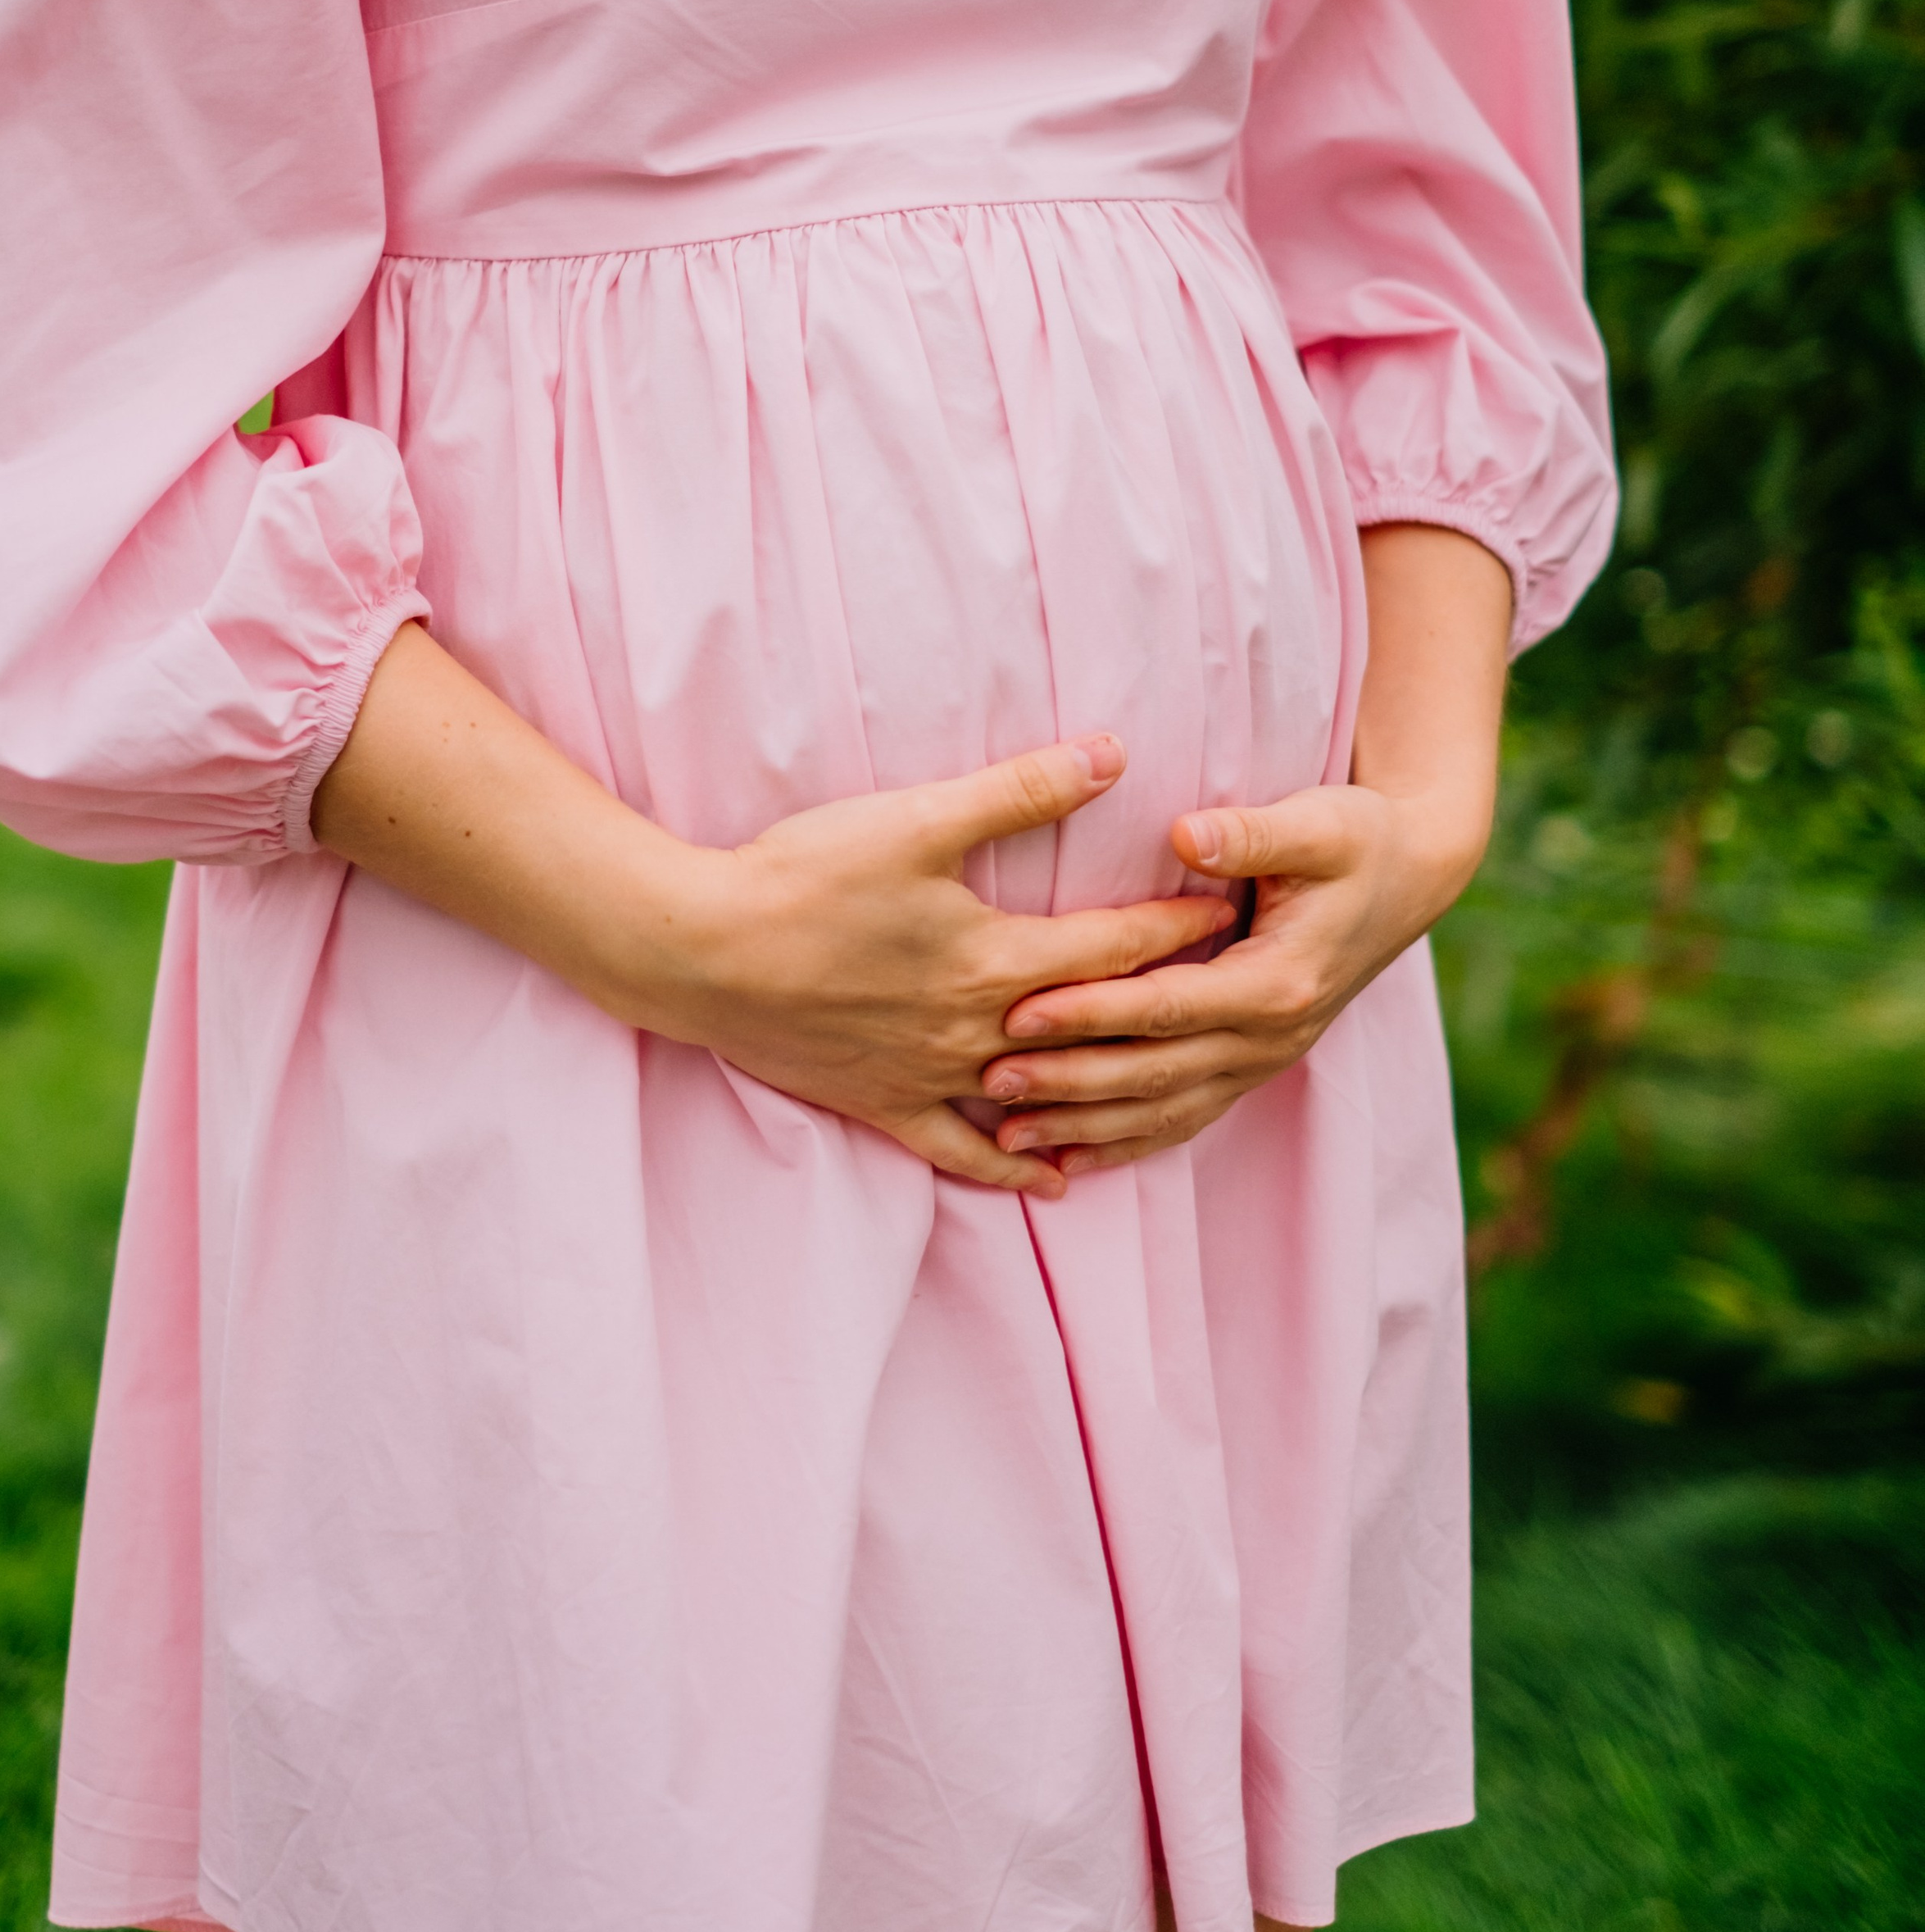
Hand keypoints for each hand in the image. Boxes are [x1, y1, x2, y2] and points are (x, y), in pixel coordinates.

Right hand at [654, 736, 1237, 1199]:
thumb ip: (1020, 790)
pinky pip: (960, 1150)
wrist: (696, 953)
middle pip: (1096, 1025)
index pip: (1118, 947)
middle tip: (1230, 997)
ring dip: (1107, 1090)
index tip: (1235, 913)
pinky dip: (1010, 1167)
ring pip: (1042, 1099)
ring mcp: (931, 1077)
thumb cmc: (802, 876)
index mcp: (995, 961)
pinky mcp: (882, 1103)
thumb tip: (1114, 753)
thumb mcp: (916, 819)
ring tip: (1165, 1080)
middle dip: (1166, 1008)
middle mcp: (978, 1034)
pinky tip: (1052, 1178)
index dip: (1182, 927)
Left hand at [977, 774, 1494, 1177]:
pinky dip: (1125, 1144)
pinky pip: (1183, 1120)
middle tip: (986, 1080)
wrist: (1412, 878)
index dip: (1094, 1011)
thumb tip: (1186, 834)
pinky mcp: (1252, 1067)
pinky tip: (1067, 1161)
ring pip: (1162, 1110)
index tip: (1021, 1010)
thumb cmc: (1358, 840)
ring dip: (1084, 1126)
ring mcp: (1263, 1061)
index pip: (1168, 1005)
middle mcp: (1273, 1037)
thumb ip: (1252, 835)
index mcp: (1280, 981)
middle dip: (1069, 1080)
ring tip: (1006, 1136)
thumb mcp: (1320, 823)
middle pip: (1154, 1071)